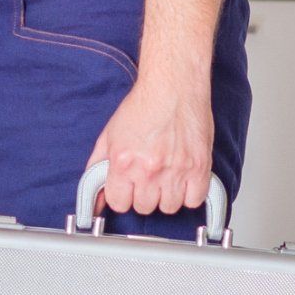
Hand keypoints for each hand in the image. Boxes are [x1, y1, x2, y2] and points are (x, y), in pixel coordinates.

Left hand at [86, 74, 214, 218]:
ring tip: (165, 175)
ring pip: (170, 207)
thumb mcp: (109, 135)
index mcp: (124, 162)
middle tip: (147, 177)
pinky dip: (189, 194)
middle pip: (144, 207)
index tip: (127, 190)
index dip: (122, 197)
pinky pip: (194, 201)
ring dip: (166, 195)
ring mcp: (176, 171)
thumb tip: (95, 197)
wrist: (172, 87)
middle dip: (144, 195)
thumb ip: (98, 167)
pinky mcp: (199, 168)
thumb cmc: (143, 106)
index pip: (119, 203)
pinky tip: (183, 179)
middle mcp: (149, 169)